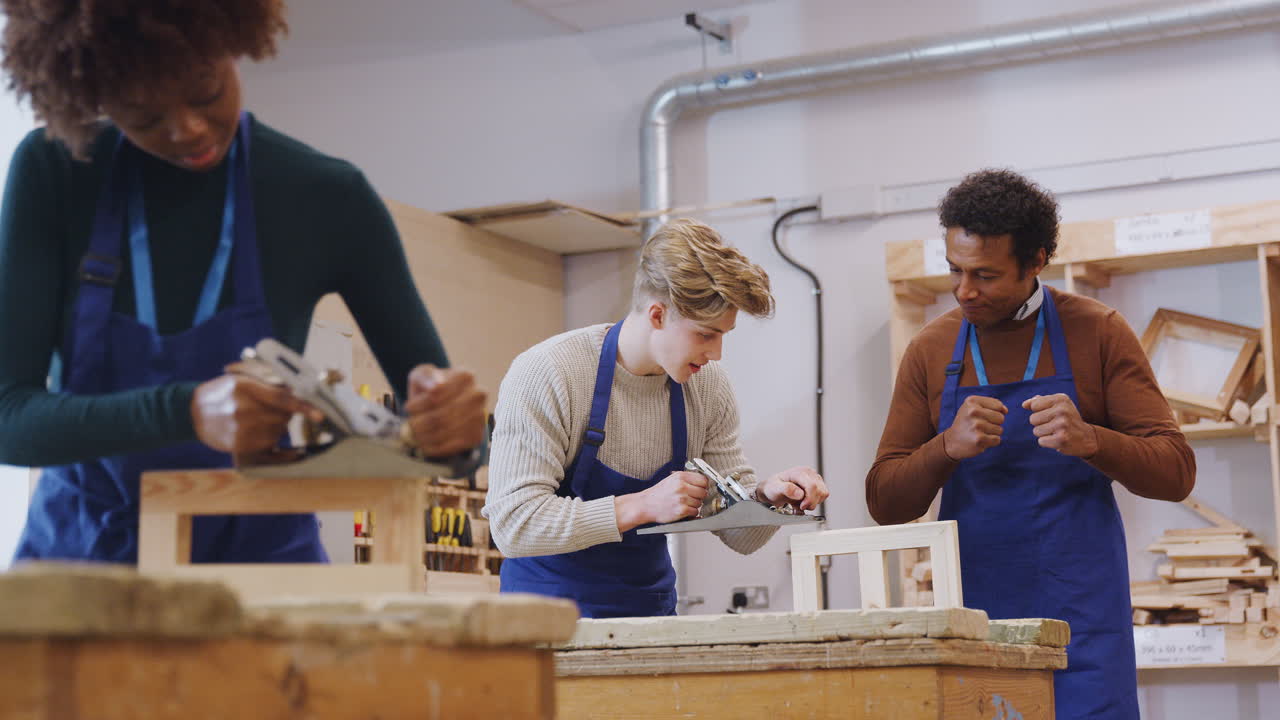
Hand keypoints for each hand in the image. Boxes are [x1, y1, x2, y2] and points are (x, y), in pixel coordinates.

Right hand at [191, 372, 321, 459]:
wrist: (193, 412)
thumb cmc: (223, 391)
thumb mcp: (242, 378)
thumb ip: (268, 381)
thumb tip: (297, 390)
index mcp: (246, 388)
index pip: (282, 398)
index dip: (303, 407)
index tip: (320, 415)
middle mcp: (244, 410)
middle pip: (283, 417)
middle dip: (284, 413)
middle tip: (267, 409)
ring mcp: (241, 431)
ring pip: (278, 432)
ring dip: (276, 427)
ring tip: (256, 420)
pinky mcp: (240, 447)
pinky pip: (270, 449)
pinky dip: (276, 445)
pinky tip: (272, 439)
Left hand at [402, 365, 487, 457]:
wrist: (442, 405)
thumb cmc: (429, 388)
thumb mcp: (421, 376)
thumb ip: (426, 377)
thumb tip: (437, 385)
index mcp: (465, 376)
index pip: (437, 395)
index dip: (419, 404)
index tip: (408, 407)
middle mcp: (478, 395)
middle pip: (442, 415)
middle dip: (421, 423)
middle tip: (409, 426)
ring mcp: (480, 416)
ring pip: (448, 431)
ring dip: (427, 437)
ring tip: (415, 435)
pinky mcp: (477, 435)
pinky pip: (455, 446)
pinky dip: (437, 448)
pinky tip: (426, 445)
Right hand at [615, 471, 708, 531]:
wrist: (645, 505)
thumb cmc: (658, 494)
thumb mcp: (671, 479)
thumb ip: (686, 479)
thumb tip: (703, 481)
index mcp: (680, 477)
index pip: (703, 480)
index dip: (703, 486)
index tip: (701, 488)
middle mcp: (681, 486)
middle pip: (703, 492)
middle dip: (699, 496)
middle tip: (692, 498)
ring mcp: (682, 498)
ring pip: (700, 503)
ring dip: (694, 505)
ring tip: (684, 504)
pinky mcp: (681, 510)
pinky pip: (695, 512)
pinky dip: (691, 513)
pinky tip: (683, 510)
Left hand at [756, 466, 827, 510]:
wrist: (773, 489)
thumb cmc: (773, 488)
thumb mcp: (775, 489)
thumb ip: (786, 489)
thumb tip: (800, 494)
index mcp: (799, 472)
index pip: (812, 486)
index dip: (809, 499)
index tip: (801, 506)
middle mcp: (809, 473)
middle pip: (820, 491)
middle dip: (810, 502)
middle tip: (799, 505)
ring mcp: (814, 478)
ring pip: (823, 494)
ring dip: (812, 502)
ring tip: (800, 503)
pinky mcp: (817, 484)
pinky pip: (823, 496)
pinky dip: (814, 502)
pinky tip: (804, 501)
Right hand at [942, 395, 1006, 459]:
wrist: (952, 441)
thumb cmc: (967, 422)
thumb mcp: (973, 407)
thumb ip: (991, 405)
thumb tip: (1005, 410)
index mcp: (972, 401)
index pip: (998, 405)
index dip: (996, 412)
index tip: (984, 416)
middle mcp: (973, 411)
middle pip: (1001, 418)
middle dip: (994, 423)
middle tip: (981, 426)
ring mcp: (976, 425)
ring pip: (1000, 430)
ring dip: (992, 433)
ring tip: (979, 433)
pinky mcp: (979, 439)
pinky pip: (997, 440)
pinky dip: (991, 442)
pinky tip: (980, 440)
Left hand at [1024, 393, 1097, 456]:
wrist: (1087, 437)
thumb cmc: (1067, 419)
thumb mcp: (1058, 405)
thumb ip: (1039, 402)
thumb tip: (1024, 404)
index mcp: (1061, 399)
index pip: (1034, 405)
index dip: (1039, 412)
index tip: (1052, 414)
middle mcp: (1062, 410)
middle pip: (1033, 419)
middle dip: (1041, 424)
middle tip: (1055, 425)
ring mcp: (1062, 424)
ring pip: (1036, 431)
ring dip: (1044, 434)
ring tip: (1057, 432)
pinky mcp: (1061, 439)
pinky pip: (1041, 441)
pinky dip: (1047, 442)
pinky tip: (1059, 440)